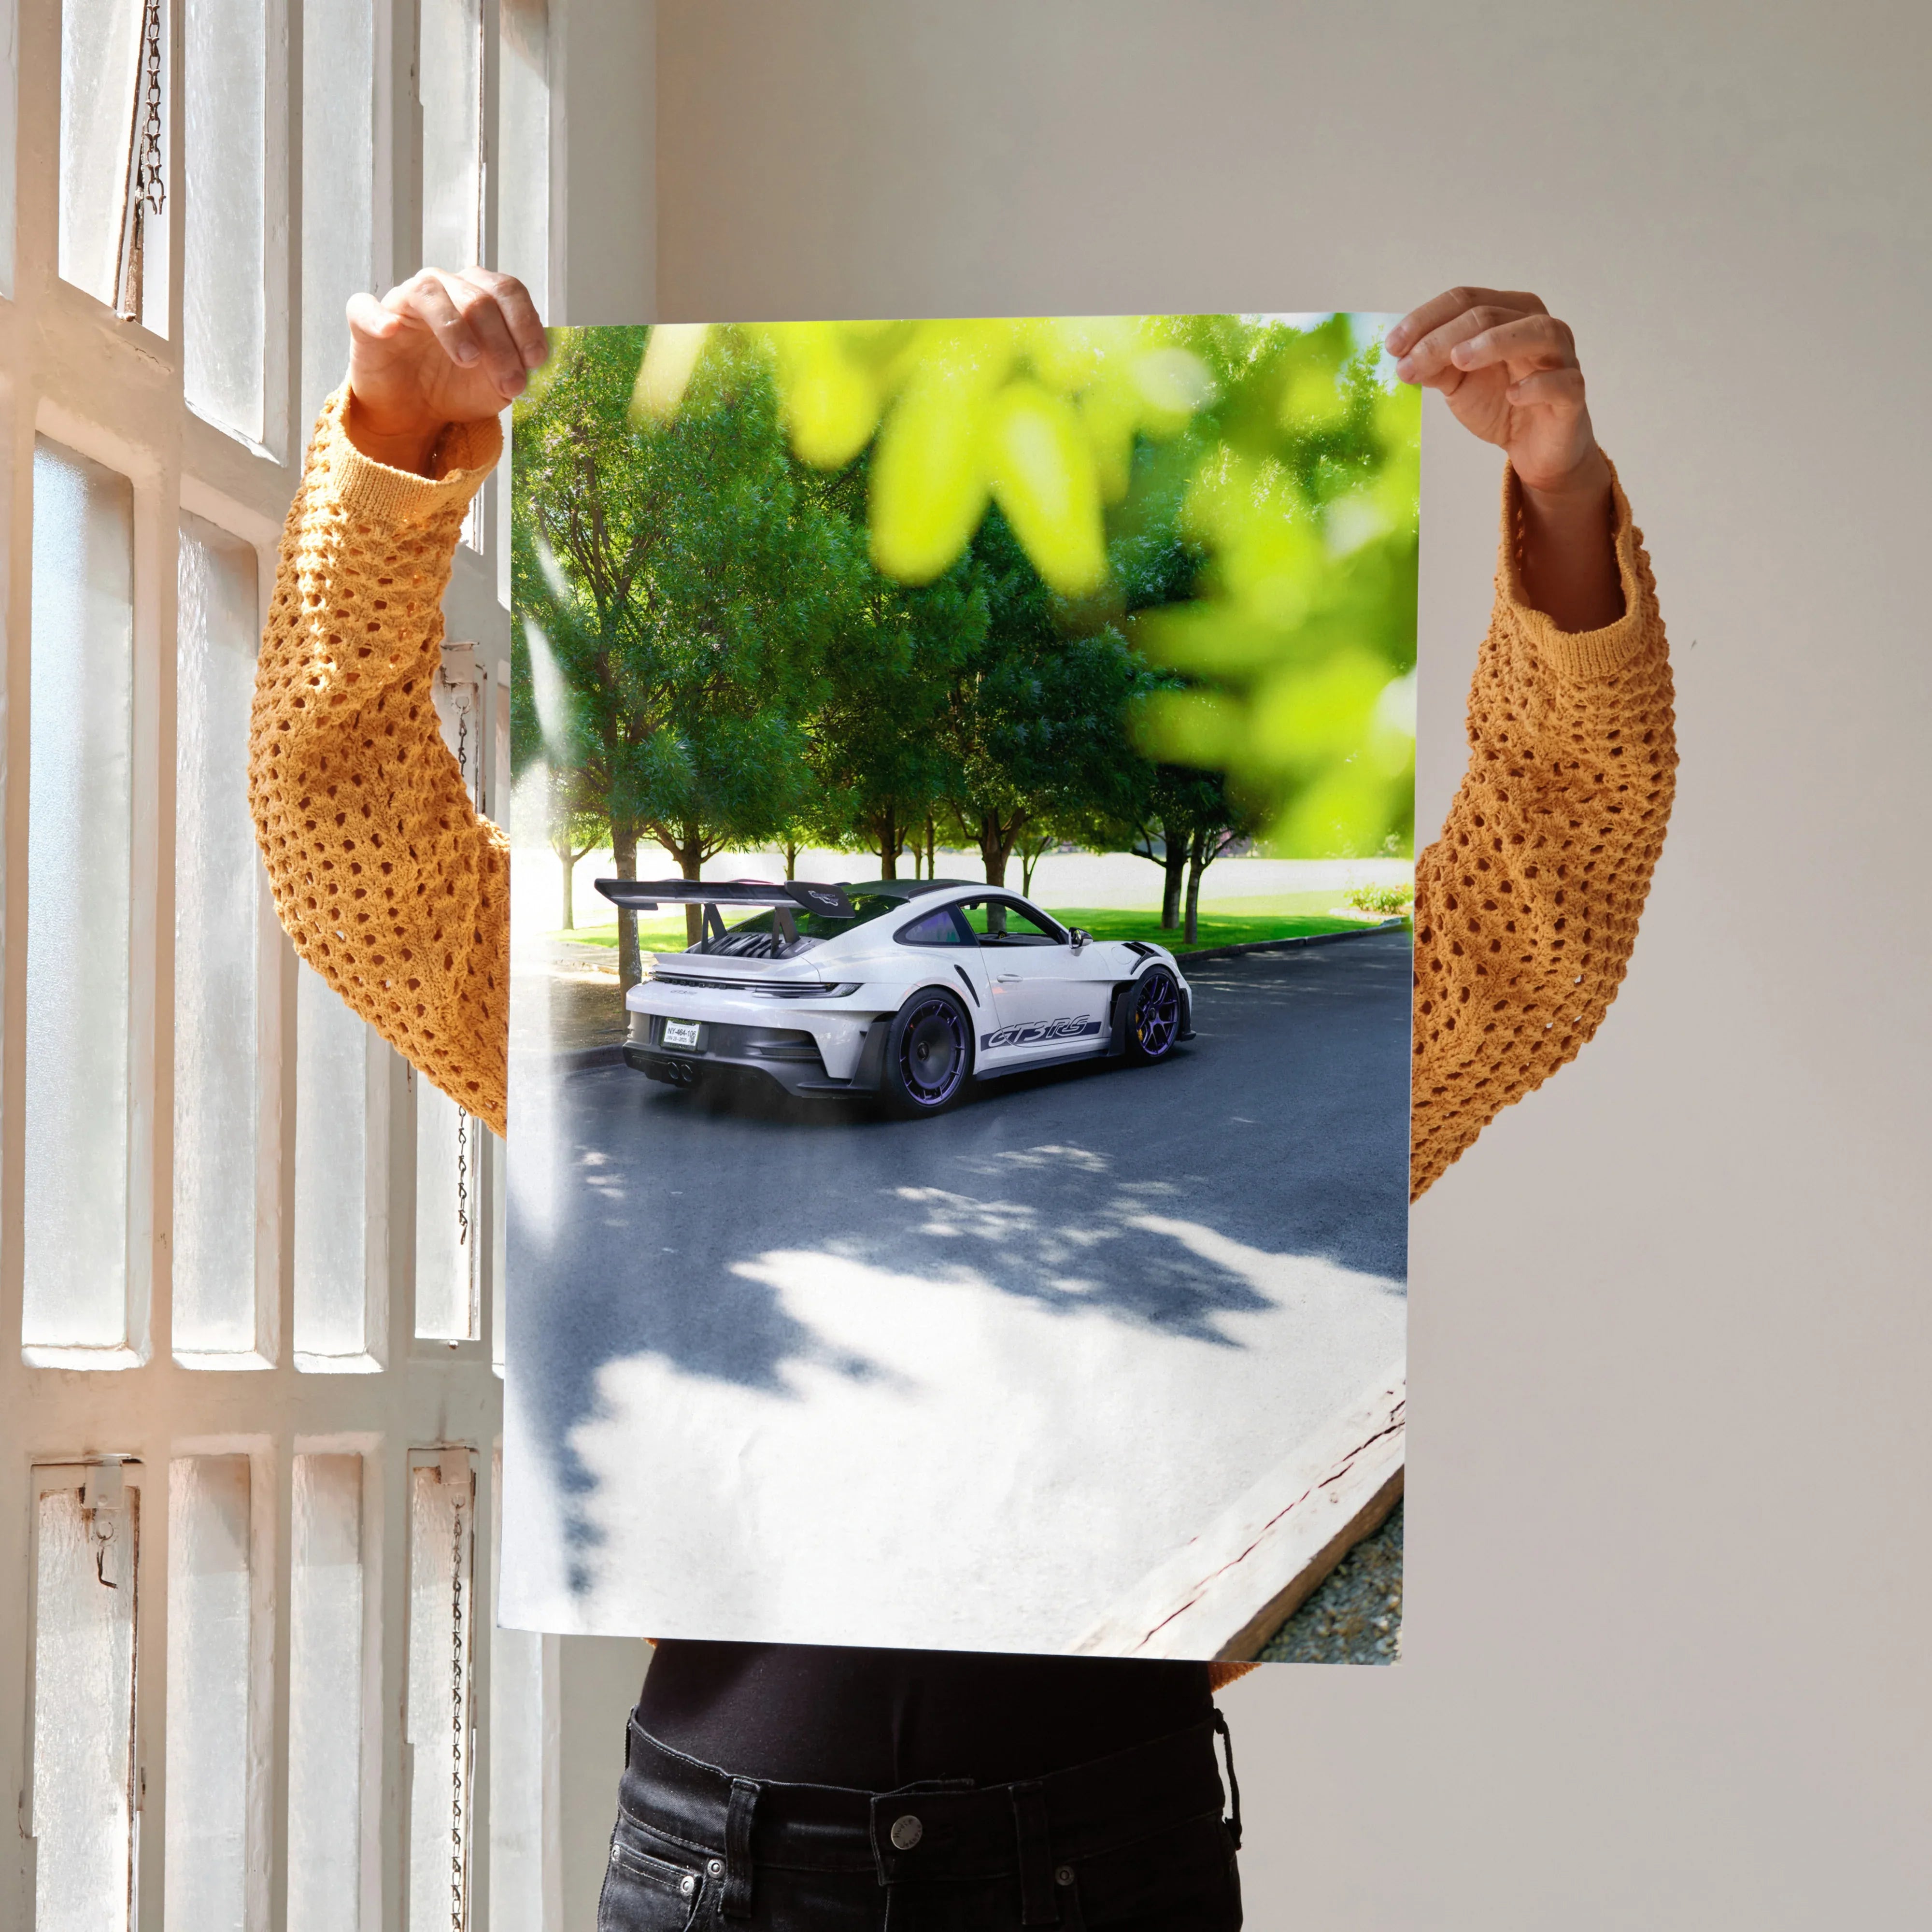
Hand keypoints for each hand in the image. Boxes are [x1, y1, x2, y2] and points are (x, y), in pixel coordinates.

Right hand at [344, 268, 546, 473]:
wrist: (414, 412)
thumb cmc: (457, 387)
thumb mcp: (498, 384)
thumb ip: (517, 368)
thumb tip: (533, 362)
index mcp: (479, 295)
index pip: (507, 291)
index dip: (525, 323)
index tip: (535, 360)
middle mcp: (443, 288)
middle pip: (477, 297)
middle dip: (501, 343)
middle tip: (511, 383)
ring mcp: (404, 301)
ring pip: (430, 293)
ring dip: (454, 327)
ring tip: (469, 360)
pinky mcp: (366, 320)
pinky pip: (365, 308)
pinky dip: (378, 317)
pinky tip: (391, 331)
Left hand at [1386, 288, 1605, 499]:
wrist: (1535, 448)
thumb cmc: (1500, 404)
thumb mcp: (1458, 383)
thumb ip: (1434, 367)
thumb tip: (1402, 357)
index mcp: (1508, 314)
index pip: (1466, 299)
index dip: (1426, 319)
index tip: (1392, 346)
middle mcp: (1538, 325)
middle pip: (1491, 314)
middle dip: (1443, 337)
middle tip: (1409, 363)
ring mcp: (1561, 357)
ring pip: (1537, 332)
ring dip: (1494, 342)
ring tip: (1458, 359)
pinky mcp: (1573, 393)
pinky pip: (1562, 381)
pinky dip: (1537, 385)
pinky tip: (1512, 395)